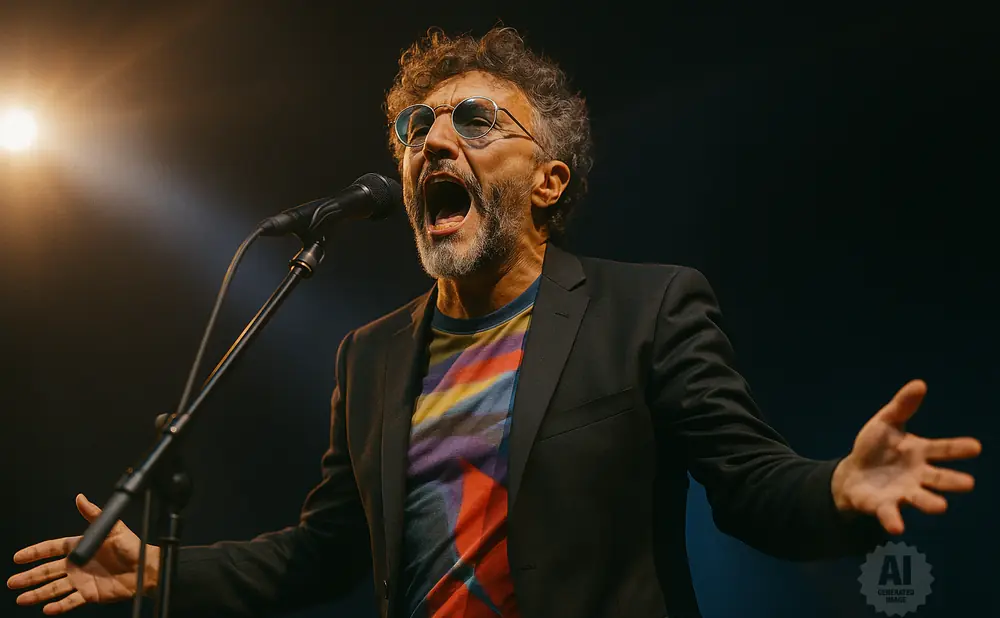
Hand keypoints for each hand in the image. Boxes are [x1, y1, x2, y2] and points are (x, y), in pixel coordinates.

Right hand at [7, 494, 158, 614]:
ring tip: (21, 598)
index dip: (35, 553)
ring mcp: (81, 580)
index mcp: (80, 547)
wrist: (145, 568)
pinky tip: (46, 608)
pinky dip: (58, 606)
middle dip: (29, 576)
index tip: (18, 557)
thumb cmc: (131, 546)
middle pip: (47, 571)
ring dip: (37, 593)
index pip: (52, 549)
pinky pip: (70, 601)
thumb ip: (93, 514)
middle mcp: (77, 565)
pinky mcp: (89, 594)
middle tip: (12, 582)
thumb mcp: (112, 527)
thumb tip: (80, 498)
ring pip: (54, 588)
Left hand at [832, 379, 981, 533]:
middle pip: (938, 479)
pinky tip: (897, 527)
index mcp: (920, 453)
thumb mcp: (885, 423)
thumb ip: (902, 406)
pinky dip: (894, 520)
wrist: (852, 474)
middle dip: (953, 482)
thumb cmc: (875, 447)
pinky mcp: (885, 507)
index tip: (976, 447)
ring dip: (930, 503)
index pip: (942, 450)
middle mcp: (917, 475)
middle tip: (969, 483)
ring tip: (941, 507)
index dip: (958, 448)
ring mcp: (903, 492)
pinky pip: (890, 514)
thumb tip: (919, 383)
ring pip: (920, 499)